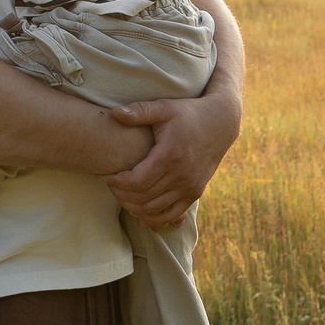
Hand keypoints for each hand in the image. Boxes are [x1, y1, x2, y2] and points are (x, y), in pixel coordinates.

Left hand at [100, 90, 241, 228]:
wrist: (220, 125)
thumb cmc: (188, 113)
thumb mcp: (164, 107)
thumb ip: (140, 111)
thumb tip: (115, 113)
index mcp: (171, 155)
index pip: (137, 181)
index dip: (116, 182)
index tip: (104, 174)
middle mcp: (182, 175)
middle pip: (142, 198)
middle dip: (120, 194)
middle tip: (108, 184)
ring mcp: (190, 187)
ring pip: (154, 210)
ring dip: (133, 206)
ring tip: (120, 194)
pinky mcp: (195, 194)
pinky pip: (170, 215)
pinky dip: (152, 217)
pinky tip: (138, 209)